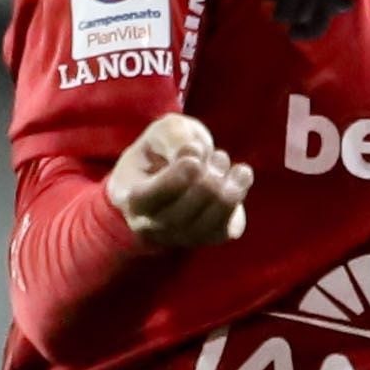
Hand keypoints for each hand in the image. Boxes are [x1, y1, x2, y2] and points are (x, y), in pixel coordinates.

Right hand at [107, 112, 249, 247]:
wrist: (179, 170)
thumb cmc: (165, 148)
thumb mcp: (163, 131)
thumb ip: (174, 136)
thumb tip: (194, 155)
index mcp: (128, 195)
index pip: (144, 199)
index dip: (172, 181)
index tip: (193, 161)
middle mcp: (149, 225)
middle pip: (179, 215)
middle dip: (205, 181)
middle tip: (217, 155)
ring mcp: (179, 237)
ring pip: (205, 224)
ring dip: (224, 187)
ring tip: (223, 160)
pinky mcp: (208, 238)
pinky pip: (225, 228)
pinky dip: (238, 197)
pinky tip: (241, 174)